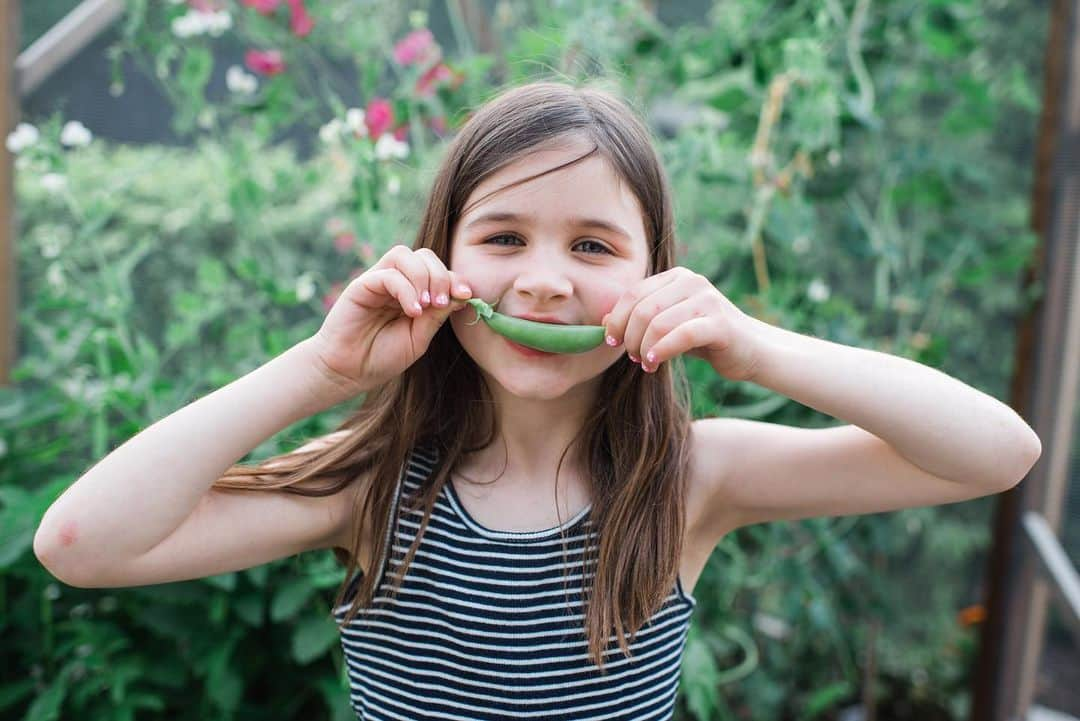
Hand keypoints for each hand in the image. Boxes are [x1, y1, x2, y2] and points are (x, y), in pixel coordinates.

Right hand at [309, 245, 472, 393]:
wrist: (348, 373)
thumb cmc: (382, 357)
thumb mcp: (419, 338)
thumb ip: (437, 316)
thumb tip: (463, 295)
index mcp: (412, 292)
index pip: (437, 270)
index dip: (455, 278)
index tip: (467, 296)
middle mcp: (395, 282)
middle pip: (424, 256)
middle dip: (441, 276)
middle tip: (442, 303)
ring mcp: (377, 281)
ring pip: (404, 255)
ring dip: (423, 277)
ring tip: (427, 306)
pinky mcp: (360, 286)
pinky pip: (387, 275)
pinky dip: (405, 290)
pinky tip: (412, 312)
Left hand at [600, 266, 764, 381]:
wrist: (751, 350)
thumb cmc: (705, 339)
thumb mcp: (669, 325)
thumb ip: (642, 319)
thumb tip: (603, 321)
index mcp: (676, 277)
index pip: (633, 294)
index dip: (616, 319)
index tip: (610, 341)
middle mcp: (692, 282)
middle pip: (642, 309)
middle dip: (629, 337)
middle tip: (632, 357)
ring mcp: (707, 300)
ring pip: (657, 323)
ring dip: (644, 348)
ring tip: (646, 363)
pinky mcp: (719, 323)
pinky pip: (680, 336)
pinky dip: (662, 351)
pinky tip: (655, 363)